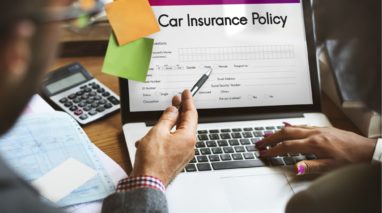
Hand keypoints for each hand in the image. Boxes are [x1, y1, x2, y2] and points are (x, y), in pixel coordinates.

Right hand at [130, 90, 197, 185]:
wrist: (147, 183)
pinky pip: (172, 143)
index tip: (186, 92)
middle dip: (178, 112)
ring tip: (154, 125)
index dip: (188, 101)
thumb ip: (167, 118)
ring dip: (165, 127)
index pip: (191, 114)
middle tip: (175, 100)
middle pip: (186, 123)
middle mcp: (189, 146)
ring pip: (176, 134)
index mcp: (188, 137)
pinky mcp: (176, 160)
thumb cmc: (152, 161)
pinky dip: (162, 138)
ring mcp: (183, 154)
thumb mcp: (158, 132)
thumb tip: (173, 110)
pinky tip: (149, 140)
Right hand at [256, 125, 377, 174]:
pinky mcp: (322, 128)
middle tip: (259, 142)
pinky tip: (287, 127)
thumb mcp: (331, 167)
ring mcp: (318, 129)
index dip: (273, 150)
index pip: (287, 146)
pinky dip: (290, 127)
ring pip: (293, 127)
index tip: (264, 153)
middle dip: (270, 137)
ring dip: (278, 131)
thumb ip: (310, 166)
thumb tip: (294, 167)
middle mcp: (314, 133)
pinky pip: (302, 125)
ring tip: (267, 135)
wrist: (367, 150)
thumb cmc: (351, 159)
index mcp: (314, 143)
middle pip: (286, 132)